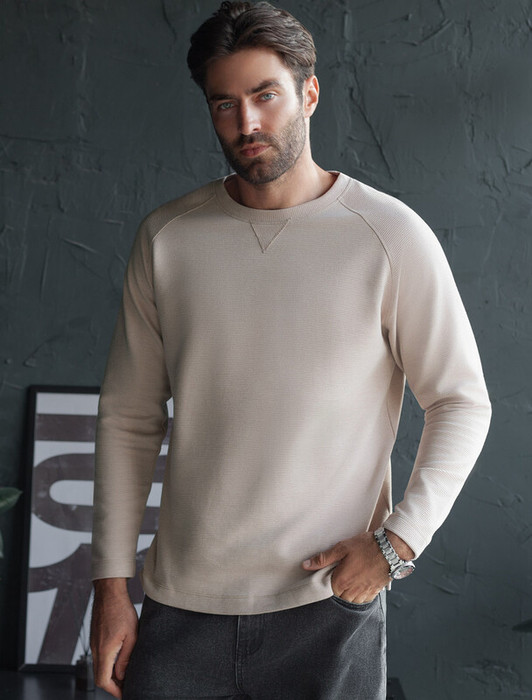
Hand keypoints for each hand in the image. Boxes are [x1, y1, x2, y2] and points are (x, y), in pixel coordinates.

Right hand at [90, 578, 138, 698]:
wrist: (109, 592)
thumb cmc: (121, 610)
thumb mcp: (131, 635)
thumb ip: (126, 658)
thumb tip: (122, 675)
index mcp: (104, 651)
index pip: (103, 681)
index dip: (114, 690)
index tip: (124, 693)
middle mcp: (96, 649)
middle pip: (100, 676)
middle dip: (113, 685)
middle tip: (127, 686)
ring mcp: (94, 643)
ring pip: (99, 667)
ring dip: (110, 674)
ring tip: (125, 674)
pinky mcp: (96, 638)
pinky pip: (100, 657)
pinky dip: (108, 664)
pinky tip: (119, 660)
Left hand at [302, 531, 401, 603]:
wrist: (391, 548)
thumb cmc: (367, 546)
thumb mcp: (342, 548)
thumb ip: (323, 558)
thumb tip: (306, 565)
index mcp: (342, 581)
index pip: (327, 589)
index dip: (328, 579)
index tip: (331, 571)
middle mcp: (352, 591)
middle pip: (339, 596)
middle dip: (339, 585)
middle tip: (343, 571)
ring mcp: (364, 593)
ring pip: (351, 599)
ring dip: (349, 591)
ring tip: (352, 575)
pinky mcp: (375, 592)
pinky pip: (363, 599)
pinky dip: (360, 593)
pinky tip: (361, 581)